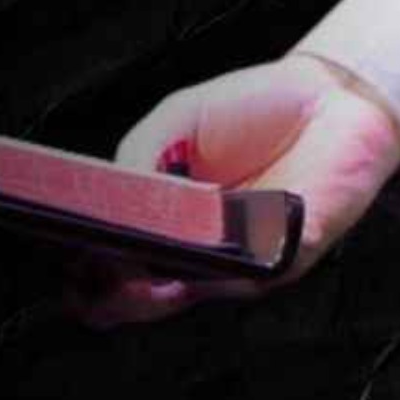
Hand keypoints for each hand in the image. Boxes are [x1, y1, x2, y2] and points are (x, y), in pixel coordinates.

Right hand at [66, 52, 399, 327]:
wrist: (330, 96)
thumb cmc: (252, 109)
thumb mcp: (176, 120)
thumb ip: (137, 157)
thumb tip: (108, 204)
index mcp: (164, 224)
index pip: (112, 270)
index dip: (84, 274)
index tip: (68, 259)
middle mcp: (198, 256)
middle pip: (141, 302)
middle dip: (110, 294)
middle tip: (98, 268)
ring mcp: (241, 264)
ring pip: (188, 295)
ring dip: (156, 281)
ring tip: (137, 257)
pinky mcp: (285, 257)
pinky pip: (249, 273)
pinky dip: (222, 260)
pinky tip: (202, 235)